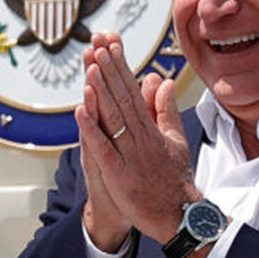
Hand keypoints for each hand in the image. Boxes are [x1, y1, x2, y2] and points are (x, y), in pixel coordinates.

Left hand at [75, 31, 197, 245]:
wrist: (178, 214)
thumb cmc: (174, 178)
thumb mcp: (174, 139)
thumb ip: (164, 109)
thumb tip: (160, 80)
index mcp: (151, 128)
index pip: (132, 91)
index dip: (120, 67)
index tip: (111, 45)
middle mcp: (140, 136)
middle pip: (121, 97)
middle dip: (109, 69)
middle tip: (99, 43)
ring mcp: (129, 154)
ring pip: (112, 117)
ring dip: (101, 91)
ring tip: (91, 65)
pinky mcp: (118, 173)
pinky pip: (102, 147)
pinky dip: (91, 129)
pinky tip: (80, 110)